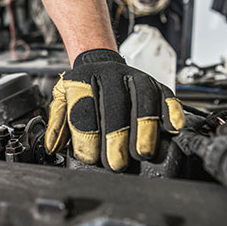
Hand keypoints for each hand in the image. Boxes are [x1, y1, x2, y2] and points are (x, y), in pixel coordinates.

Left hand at [45, 49, 184, 170]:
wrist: (99, 63)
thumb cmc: (83, 88)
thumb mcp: (63, 100)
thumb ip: (58, 123)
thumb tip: (53, 146)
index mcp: (84, 79)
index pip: (84, 107)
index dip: (87, 135)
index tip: (90, 157)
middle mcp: (111, 75)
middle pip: (114, 104)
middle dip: (116, 136)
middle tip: (116, 162)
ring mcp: (136, 78)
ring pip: (143, 99)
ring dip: (144, 127)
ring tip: (142, 152)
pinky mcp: (156, 84)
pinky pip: (167, 96)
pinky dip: (171, 112)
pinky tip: (173, 128)